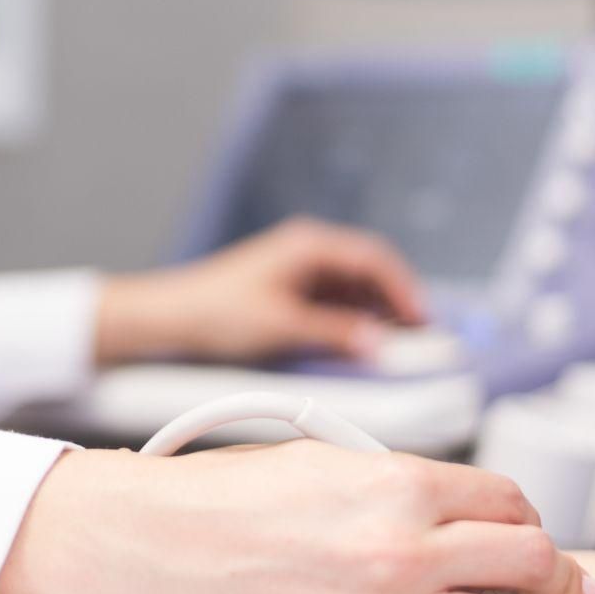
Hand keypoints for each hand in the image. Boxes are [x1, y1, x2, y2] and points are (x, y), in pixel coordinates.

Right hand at [0, 442, 594, 593]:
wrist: (158, 546)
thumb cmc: (232, 498)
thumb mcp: (333, 459)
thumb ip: (411, 489)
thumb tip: (479, 519)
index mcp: (398, 484)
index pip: (514, 506)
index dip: (530, 525)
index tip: (535, 543)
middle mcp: (401, 551)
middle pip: (531, 569)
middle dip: (553, 580)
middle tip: (556, 591)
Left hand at [94, 217, 425, 365]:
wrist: (170, 318)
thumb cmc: (216, 311)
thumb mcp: (282, 326)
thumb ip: (335, 334)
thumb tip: (379, 344)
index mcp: (309, 245)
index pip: (375, 259)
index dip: (406, 289)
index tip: (424, 321)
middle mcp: (310, 251)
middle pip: (371, 272)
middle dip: (398, 304)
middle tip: (420, 339)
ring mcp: (302, 271)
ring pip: (357, 290)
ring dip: (379, 316)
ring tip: (397, 348)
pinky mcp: (294, 292)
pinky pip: (338, 303)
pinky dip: (356, 322)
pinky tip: (364, 346)